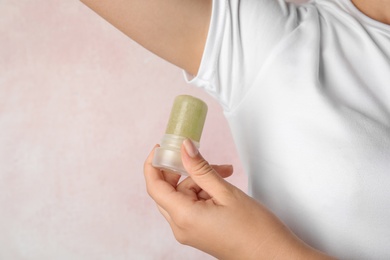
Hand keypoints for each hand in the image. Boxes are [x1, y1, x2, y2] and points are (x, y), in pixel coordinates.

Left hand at [144, 140, 331, 258]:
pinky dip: (203, 192)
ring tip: (223, 173)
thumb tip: (185, 148)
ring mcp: (190, 231)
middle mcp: (182, 227)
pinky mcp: (199, 232)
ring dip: (199, 181)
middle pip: (168, 190)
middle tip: (196, 156)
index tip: (160, 147)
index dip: (154, 164)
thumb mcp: (226, 192)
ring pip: (183, 196)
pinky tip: (221, 186)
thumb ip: (201, 168)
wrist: (273, 255)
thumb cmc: (255, 230)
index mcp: (184, 217)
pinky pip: (192, 206)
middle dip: (182, 170)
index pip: (154, 186)